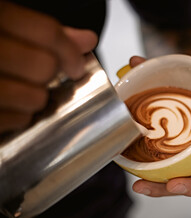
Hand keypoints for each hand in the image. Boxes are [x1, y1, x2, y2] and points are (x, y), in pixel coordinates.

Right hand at [0, 1, 97, 132]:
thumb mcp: (3, 26)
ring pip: (35, 98)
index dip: (70, 51)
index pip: (45, 32)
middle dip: (51, 74)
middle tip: (42, 75)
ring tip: (21, 89)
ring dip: (37, 98)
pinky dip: (21, 116)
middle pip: (44, 67)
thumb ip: (41, 33)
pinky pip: (17, 120)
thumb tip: (86, 40)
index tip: (77, 64)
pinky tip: (10, 104)